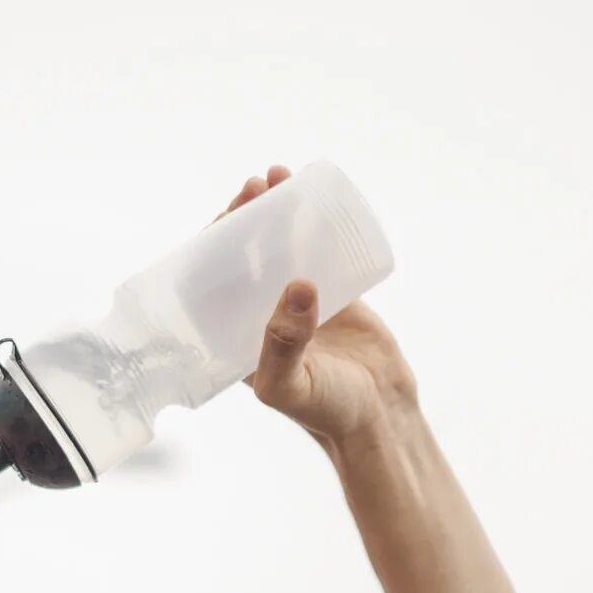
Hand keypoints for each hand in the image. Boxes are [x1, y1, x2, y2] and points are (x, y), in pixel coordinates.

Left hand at [218, 164, 418, 449]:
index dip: (212, 244)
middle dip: (244, 216)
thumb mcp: (292, 385)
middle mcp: (260, 314)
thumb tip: (296, 284)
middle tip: (256, 185)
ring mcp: (296, 302)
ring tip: (279, 175)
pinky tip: (311, 195)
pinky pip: (317, 249)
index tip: (226, 213)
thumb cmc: (327, 411)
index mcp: (235, 336)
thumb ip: (283, 343)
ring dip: (275, 210)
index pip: (211, 281)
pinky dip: (312, 221)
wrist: (381, 416)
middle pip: (243, 254)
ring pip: (279, 245)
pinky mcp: (333, 295)